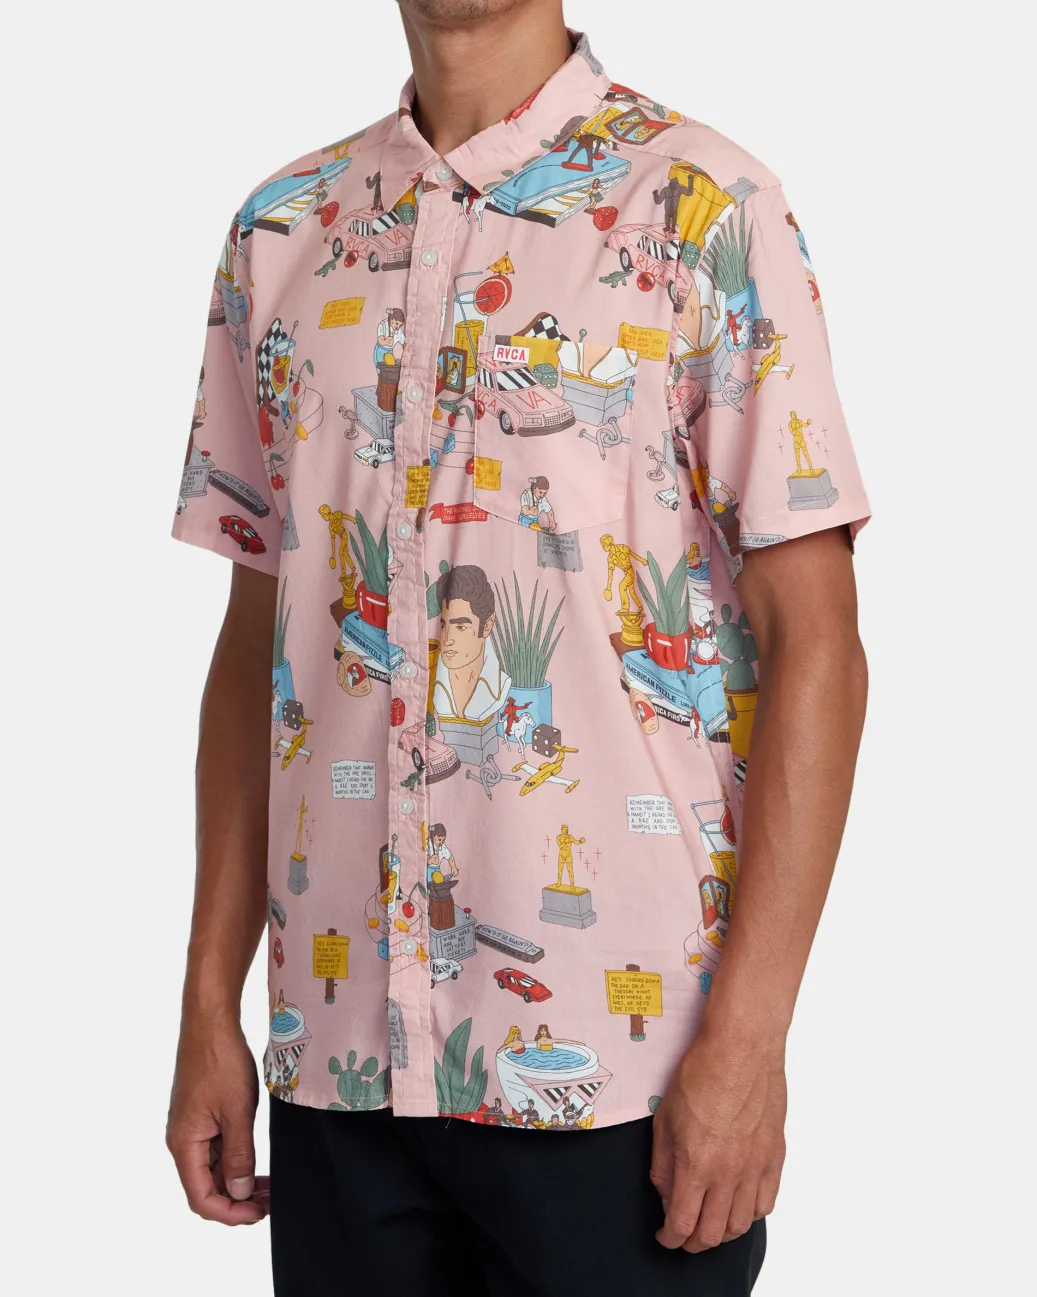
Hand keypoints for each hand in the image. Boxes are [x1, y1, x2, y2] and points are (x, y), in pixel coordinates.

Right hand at [166, 1017, 268, 1224]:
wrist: (210, 1022)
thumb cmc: (221, 1061)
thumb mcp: (237, 1112)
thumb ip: (239, 1156)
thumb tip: (238, 1193)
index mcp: (184, 1144)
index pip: (201, 1198)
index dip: (230, 1213)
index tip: (259, 1214)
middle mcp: (182, 1140)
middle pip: (205, 1187)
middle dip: (236, 1200)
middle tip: (270, 1201)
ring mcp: (191, 1127)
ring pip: (212, 1170)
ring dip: (237, 1181)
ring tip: (268, 1186)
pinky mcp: (200, 1115)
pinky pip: (215, 1150)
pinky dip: (235, 1161)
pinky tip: (255, 1162)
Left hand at [650, 1028, 785, 1251]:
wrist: (741, 1049)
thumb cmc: (701, 1074)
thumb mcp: (665, 1118)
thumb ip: (664, 1163)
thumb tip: (666, 1192)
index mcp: (697, 1165)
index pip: (683, 1224)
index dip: (671, 1238)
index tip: (664, 1236)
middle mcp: (729, 1174)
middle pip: (713, 1233)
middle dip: (694, 1243)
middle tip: (684, 1235)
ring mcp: (756, 1167)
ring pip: (742, 1224)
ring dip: (723, 1233)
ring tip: (711, 1225)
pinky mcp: (775, 1156)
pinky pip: (767, 1202)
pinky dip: (751, 1214)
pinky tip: (740, 1206)